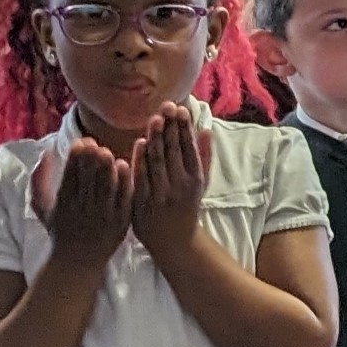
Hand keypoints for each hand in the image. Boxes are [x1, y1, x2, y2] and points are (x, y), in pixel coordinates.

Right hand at [33, 138, 132, 267]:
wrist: (77, 261)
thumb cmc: (59, 229)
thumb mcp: (41, 206)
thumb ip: (38, 180)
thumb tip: (45, 153)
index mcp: (63, 204)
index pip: (69, 176)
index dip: (75, 158)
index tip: (80, 141)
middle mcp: (83, 209)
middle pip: (88, 180)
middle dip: (91, 160)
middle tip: (95, 144)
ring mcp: (103, 216)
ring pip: (106, 187)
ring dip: (106, 168)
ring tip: (108, 152)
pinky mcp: (121, 221)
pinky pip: (123, 199)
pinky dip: (124, 182)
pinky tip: (125, 165)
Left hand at [129, 104, 210, 262]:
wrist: (174, 241)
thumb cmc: (187, 207)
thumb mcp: (201, 183)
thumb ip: (204, 156)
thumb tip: (206, 129)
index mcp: (195, 179)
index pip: (189, 148)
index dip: (185, 128)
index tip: (181, 108)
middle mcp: (180, 185)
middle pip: (174, 151)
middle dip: (171, 127)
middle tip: (167, 105)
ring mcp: (161, 194)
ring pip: (158, 161)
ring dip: (156, 138)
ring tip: (156, 117)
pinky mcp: (143, 202)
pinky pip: (141, 177)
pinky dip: (140, 159)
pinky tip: (140, 142)